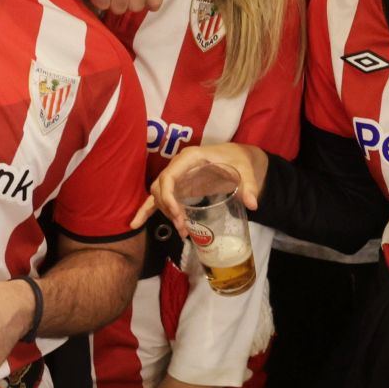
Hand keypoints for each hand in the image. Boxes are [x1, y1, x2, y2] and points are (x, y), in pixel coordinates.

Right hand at [134, 142, 266, 229]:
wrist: (237, 157)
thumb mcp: (246, 170)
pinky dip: (146, 210)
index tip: (179, 215)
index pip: (169, 176)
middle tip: (183, 226)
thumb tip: (253, 204)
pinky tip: (135, 223)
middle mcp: (179, 165)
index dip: (168, 197)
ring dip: (166, 213)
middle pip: (161, 188)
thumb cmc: (239, 160)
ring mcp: (176, 176)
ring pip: (159, 195)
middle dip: (168, 209)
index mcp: (191, 158)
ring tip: (182, 230)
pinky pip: (157, 197)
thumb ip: (249, 186)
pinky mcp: (177, 186)